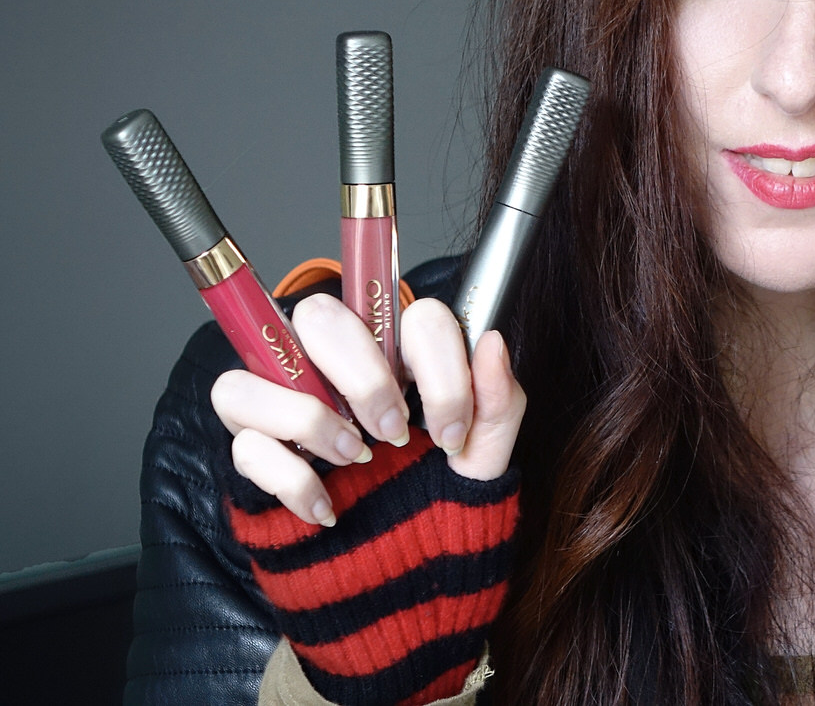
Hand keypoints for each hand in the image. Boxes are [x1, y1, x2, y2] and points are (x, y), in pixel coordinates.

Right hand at [210, 295, 525, 524]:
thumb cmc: (439, 496)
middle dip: (363, 376)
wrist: (408, 573)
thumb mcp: (483, 455)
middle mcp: (332, 366)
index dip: (437, 367)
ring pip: (254, 375)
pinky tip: (328, 507)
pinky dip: (291, 480)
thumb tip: (493, 341)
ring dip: (311, 419)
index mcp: (397, 353)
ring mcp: (284, 408)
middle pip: (318, 316)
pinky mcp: (254, 456)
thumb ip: (497, 400)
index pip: (410, 314)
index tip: (450, 430)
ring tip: (356, 461)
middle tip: (395, 433)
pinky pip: (244, 448)